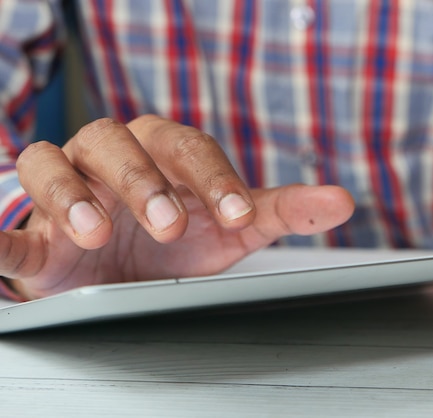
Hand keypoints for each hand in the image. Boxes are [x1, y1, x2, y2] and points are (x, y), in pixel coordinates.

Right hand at [3, 115, 353, 299]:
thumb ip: (280, 210)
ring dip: (75, 195)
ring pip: (54, 163)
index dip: (215, 179)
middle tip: (169, 225)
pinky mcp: (34, 230)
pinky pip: (7, 221)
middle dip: (144, 181)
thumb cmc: (179, 236)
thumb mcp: (232, 226)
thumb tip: (342, 201)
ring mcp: (69, 186)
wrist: (125, 267)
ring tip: (101, 231)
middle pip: (121, 144)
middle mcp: (114, 158)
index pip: (190, 149)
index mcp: (165, 153)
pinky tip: (1, 243)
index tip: (239, 216)